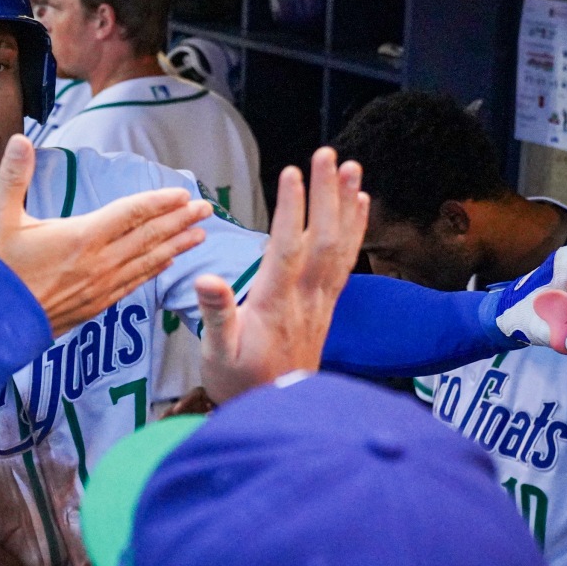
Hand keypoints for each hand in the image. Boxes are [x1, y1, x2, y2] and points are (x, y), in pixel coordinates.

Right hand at [0, 135, 211, 335]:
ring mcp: (100, 287)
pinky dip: (155, 270)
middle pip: (148, 236)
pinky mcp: (96, 306)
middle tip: (207, 209)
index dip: (159, 201)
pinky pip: (135, 283)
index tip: (183, 193)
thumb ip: (14, 177)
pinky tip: (167, 264)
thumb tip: (19, 139)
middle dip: (179, 221)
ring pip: (148, 262)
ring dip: (176, 245)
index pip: (131, 213)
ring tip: (200, 235)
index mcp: (82, 236)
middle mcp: (99, 262)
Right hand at [199, 148, 367, 402]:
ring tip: (351, 167)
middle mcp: (306, 297)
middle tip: (326, 153)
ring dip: (345, 204)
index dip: (290, 209)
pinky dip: (355, 229)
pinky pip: (347, 260)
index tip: (291, 173)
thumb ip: (216, 315)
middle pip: (321, 238)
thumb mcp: (217, 354)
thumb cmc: (241, 382)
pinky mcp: (329, 303)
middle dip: (324, 194)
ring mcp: (322, 300)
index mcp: (275, 304)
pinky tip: (359, 204)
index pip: (286, 248)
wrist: (278, 412)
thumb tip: (207, 280)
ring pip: (340, 245)